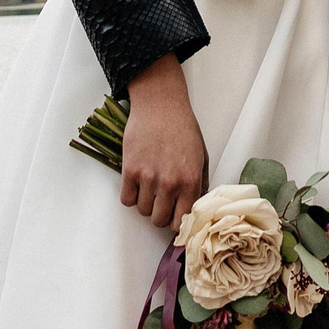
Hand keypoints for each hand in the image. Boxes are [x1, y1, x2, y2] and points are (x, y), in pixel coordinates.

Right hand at [119, 54, 207, 229]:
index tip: (173, 217)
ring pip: (142, 211)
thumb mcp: (201, 156)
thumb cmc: (183, 128)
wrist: (161, 106)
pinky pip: (126, 199)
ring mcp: (148, 177)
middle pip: (159, 220)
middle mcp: (170, 183)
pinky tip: (136, 184)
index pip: (181, 221)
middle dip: (160, 215)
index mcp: (190, 181)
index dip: (176, 222)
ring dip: (145, 204)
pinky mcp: (130, 170)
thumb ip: (200, 183)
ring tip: (149, 188)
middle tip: (160, 203)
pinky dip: (130, 196)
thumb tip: (195, 205)